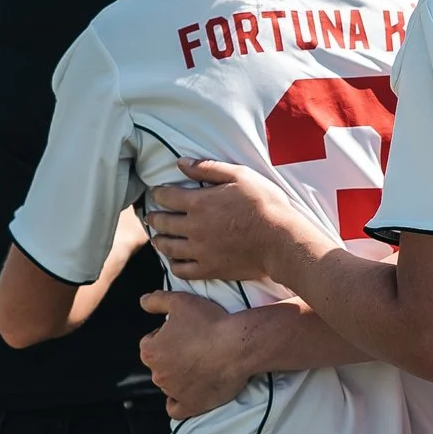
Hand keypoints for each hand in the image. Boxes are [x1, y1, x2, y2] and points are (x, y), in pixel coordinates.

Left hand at [139, 287, 269, 421]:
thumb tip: (142, 301)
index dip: (166, 334)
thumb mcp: (180, 301)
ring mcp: (173, 392)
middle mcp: (157, 374)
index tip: (184, 331)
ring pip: (169, 384)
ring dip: (179, 375)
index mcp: (150, 350)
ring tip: (202, 363)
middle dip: (172, 356)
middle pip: (160, 364)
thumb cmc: (210, 322)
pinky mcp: (191, 405)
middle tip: (195, 346)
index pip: (150, 342)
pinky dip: (178, 402)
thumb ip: (156, 300)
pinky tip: (186, 394)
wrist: (238, 346)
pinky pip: (176, 409)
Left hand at [144, 160, 321, 284]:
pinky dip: (174, 265)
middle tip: (151, 216)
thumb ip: (208, 168)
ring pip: (168, 247)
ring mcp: (200, 251)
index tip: (156, 192)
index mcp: (199, 203)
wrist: (281, 240)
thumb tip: (181, 162)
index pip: (166, 197)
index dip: (158, 193)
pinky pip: (182, 270)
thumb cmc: (265, 204)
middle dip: (154, 217)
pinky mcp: (209, 269)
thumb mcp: (240, 175)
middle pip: (163, 222)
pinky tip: (174, 261)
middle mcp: (194, 228)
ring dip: (159, 241)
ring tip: (157, 238)